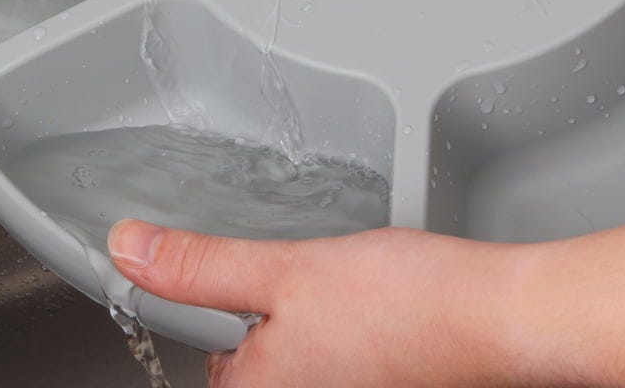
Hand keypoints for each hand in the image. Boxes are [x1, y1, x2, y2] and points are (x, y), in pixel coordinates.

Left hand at [110, 172, 624, 386]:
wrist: (495, 313)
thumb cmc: (405, 302)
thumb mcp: (285, 269)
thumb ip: (199, 266)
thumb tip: (129, 250)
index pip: (209, 365)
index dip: (226, 312)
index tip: (263, 290)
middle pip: (256, 361)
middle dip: (277, 315)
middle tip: (316, 286)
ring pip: (300, 354)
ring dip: (313, 318)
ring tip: (354, 296)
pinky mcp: (374, 384)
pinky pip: (337, 356)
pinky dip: (345, 328)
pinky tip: (373, 306)